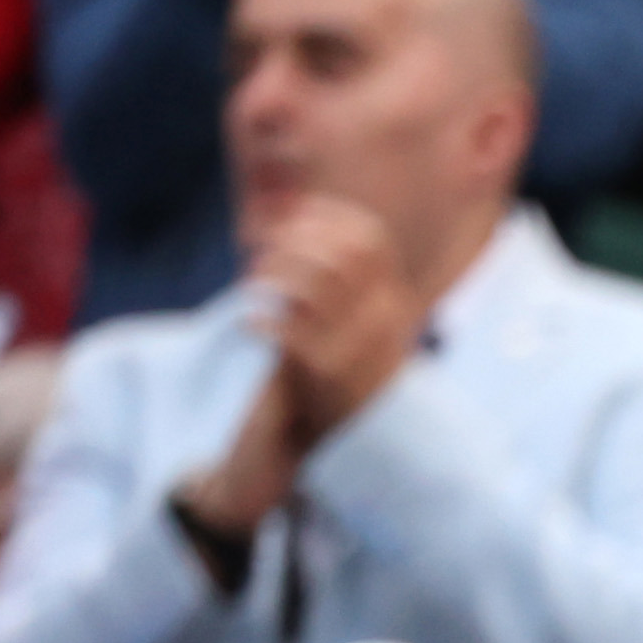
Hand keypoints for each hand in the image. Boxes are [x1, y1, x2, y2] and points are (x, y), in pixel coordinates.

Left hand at [245, 194, 427, 446]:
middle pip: (336, 253)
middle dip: (286, 240)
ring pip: (310, 285)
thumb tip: (291, 206)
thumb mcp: (358, 317)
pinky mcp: (327, 372)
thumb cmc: (344, 365)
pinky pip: (286, 329)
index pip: (367, 237)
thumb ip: (335, 271)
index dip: (319, 216)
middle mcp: (383, 318)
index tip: (278, 215)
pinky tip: (249, 323)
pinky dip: (259, 318)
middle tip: (253, 245)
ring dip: (270, 274)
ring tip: (250, 282)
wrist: (358, 436)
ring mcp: (357, 345)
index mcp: (393, 299)